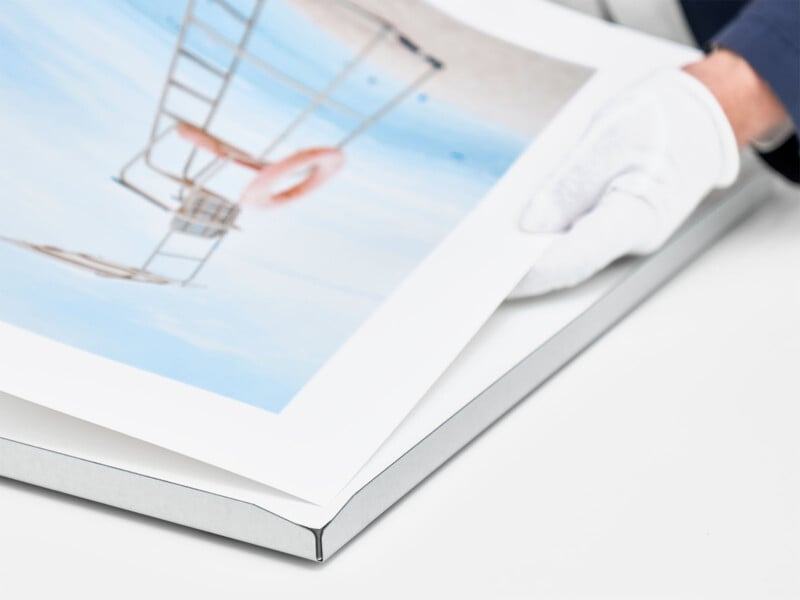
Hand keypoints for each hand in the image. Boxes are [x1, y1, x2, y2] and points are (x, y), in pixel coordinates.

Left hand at [510, 67, 739, 297]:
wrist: (706, 112)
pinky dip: (551, 240)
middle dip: (524, 270)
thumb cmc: (667, 119)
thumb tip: (532, 225)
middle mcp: (633, 236)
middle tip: (482, 268)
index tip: (495, 278)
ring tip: (493, 250)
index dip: (530, 274)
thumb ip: (567, 186)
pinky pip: (580, 240)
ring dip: (534, 256)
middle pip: (569, 265)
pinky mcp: (620, 223)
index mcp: (635, 217)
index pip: (572, 260)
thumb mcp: (607, 140)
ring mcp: (628, 233)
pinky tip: (524, 234)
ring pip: (573, 255)